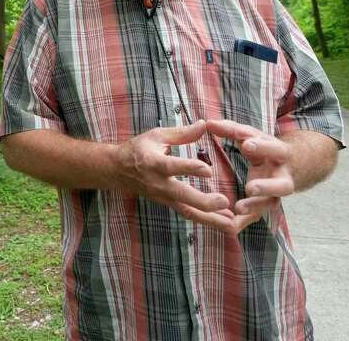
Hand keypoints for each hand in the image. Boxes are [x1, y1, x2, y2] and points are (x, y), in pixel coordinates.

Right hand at [106, 120, 233, 231]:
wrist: (118, 170)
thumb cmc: (138, 149)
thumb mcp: (157, 135)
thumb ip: (182, 133)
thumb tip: (204, 124)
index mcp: (154, 162)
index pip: (172, 167)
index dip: (189, 168)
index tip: (208, 170)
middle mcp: (159, 183)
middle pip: (182, 195)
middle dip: (203, 201)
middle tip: (225, 202)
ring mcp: (163, 197)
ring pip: (187, 211)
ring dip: (210, 219)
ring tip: (231, 224)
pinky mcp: (168, 204)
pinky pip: (188, 214)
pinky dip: (206, 221)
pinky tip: (224, 223)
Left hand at [205, 119, 296, 235]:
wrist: (294, 164)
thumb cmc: (266, 147)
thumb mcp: (253, 135)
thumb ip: (232, 130)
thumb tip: (209, 123)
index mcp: (281, 154)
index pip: (274, 149)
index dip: (262, 147)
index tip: (246, 145)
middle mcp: (283, 176)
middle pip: (282, 186)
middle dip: (267, 187)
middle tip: (250, 188)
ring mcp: (277, 194)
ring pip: (271, 205)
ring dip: (255, 208)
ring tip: (237, 209)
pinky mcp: (266, 205)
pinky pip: (257, 217)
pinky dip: (244, 222)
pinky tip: (229, 227)